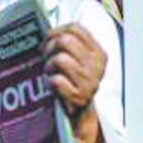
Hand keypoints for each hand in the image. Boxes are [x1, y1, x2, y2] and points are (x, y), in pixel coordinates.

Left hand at [45, 24, 106, 142]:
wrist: (78, 116)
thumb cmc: (70, 82)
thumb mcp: (76, 60)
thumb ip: (68, 43)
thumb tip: (43, 25)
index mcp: (98, 52)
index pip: (76, 28)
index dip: (57, 30)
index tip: (48, 39)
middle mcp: (98, 65)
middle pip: (65, 41)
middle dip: (49, 48)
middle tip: (46, 59)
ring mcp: (90, 81)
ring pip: (59, 59)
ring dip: (48, 67)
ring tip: (51, 74)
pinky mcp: (80, 97)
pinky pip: (56, 80)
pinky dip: (50, 83)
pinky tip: (53, 88)